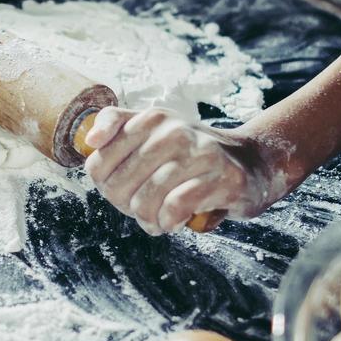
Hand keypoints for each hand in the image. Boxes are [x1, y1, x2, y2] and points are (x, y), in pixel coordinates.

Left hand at [82, 107, 298, 234]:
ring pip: (144, 201)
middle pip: (118, 186)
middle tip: (144, 209)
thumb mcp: (153, 132)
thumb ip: (116, 126)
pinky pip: (174, 209)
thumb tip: (90, 140)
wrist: (251, 164)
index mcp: (151, 119)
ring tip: (159, 219)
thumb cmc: (192, 155)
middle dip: (126, 207)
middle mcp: (174, 130)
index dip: (105, 187)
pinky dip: (169, 222)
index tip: (124, 189)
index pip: (97, 163)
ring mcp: (199, 153)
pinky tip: (175, 221)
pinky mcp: (221, 178)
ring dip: (148, 220)